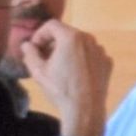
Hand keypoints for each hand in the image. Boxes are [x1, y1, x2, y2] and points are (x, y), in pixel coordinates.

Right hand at [14, 17, 115, 135]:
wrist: (85, 110)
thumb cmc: (60, 89)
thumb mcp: (38, 70)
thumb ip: (29, 53)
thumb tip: (26, 45)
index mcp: (71, 37)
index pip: (51, 25)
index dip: (39, 34)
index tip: (34, 48)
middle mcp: (89, 39)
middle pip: (67, 33)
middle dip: (53, 42)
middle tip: (44, 57)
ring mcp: (101, 51)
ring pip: (80, 43)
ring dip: (68, 50)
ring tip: (59, 65)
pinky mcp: (108, 63)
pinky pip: (91, 55)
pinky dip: (81, 59)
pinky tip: (75, 73)